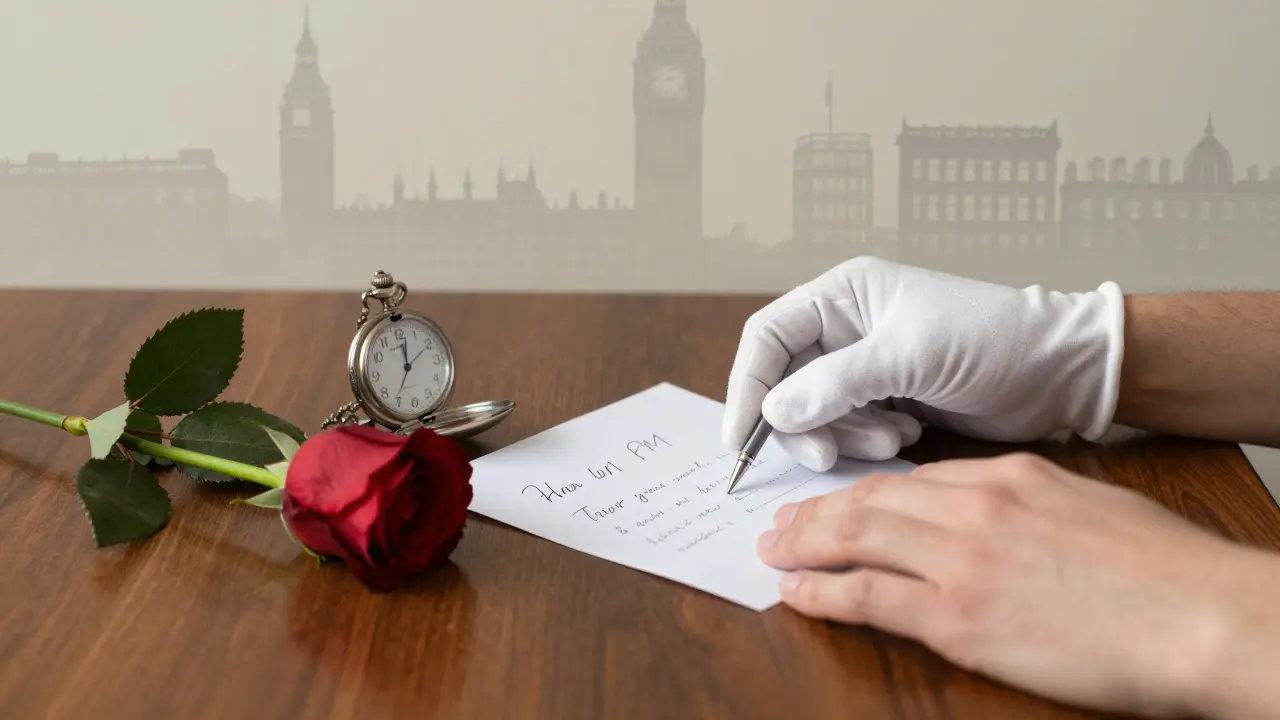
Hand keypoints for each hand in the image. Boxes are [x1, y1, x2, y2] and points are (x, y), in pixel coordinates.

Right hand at [722, 256, 1125, 470]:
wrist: (1059, 372)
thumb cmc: (992, 341)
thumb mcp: (909, 356)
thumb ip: (836, 383)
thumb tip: (774, 412)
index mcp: (845, 295)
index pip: (769, 336)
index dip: (748, 385)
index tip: (741, 436)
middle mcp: (848, 327)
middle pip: (787, 382)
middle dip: (803, 423)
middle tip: (826, 456)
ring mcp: (866, 366)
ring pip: (816, 413)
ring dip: (844, 435)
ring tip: (893, 440)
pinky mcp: (888, 399)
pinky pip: (848, 429)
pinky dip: (866, 442)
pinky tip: (907, 438)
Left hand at [756, 453, 1279, 717]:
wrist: (1202, 616)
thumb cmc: (1166, 571)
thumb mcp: (1089, 506)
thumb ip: (1030, 503)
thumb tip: (994, 514)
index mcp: (1009, 477)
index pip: (914, 479)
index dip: (866, 492)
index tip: (841, 501)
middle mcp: (975, 507)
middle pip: (872, 499)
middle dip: (818, 511)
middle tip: (782, 522)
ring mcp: (962, 560)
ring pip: (857, 537)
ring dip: (805, 543)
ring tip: (773, 550)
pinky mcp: (958, 616)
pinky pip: (868, 597)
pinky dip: (823, 591)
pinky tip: (796, 591)